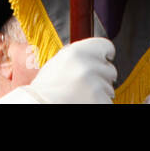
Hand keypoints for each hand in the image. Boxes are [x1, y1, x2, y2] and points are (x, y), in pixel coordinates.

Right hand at [0, 37, 116, 103]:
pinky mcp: (101, 102)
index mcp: (77, 52)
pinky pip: (108, 101)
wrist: (39, 105)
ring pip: (109, 88)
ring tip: (80, 94)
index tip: (106, 58)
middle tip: (84, 83)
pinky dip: (99, 102)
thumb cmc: (46, 88)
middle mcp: (89, 67)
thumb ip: (78, 55)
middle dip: (101, 76)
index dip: (105, 54)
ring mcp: (96, 86)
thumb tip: (95, 53)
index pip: (106, 46)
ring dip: (100, 91)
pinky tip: (84, 101)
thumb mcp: (58, 61)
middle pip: (110, 69)